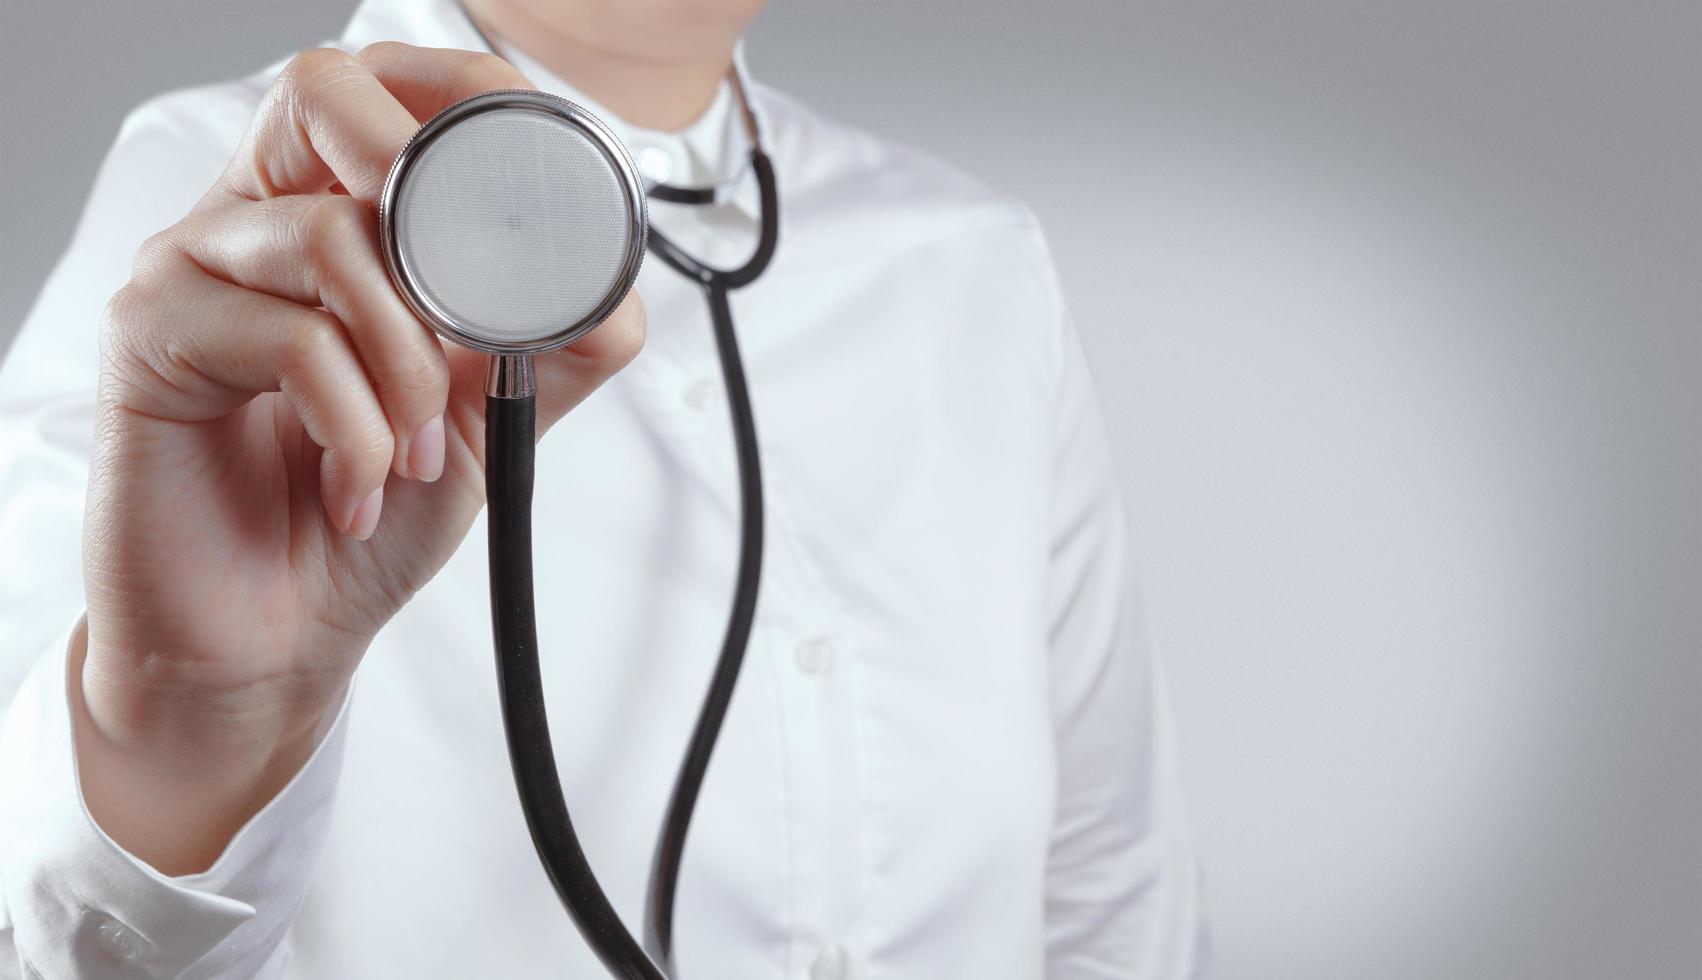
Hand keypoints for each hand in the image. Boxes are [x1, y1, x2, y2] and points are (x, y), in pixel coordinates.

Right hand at [76, 43, 644, 873]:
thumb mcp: (484, 419)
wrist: (275, 637)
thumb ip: (548, 344)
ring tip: (416, 452)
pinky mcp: (150, 337)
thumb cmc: (366, 517)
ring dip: (409, 364)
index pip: (380, 92)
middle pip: (326, 95)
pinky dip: (357, 426)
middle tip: (466, 310)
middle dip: (426, 189)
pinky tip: (358, 486)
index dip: (462, 103)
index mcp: (330, 222)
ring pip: (330, 235)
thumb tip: (610, 285)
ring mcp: (194, 271)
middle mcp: (254, 224)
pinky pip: (288, 336)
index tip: (534, 186)